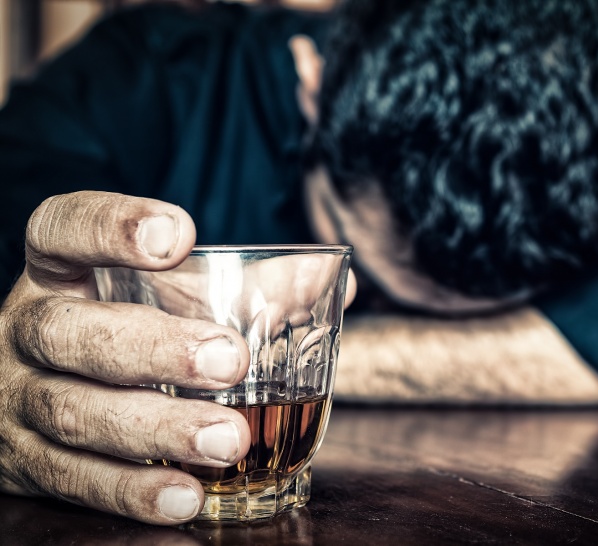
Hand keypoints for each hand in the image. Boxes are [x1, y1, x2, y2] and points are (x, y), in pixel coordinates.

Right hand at [0, 191, 253, 524]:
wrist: (44, 399)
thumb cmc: (128, 335)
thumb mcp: (171, 301)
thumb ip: (250, 288)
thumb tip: (335, 281)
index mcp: (60, 273)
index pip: (63, 227)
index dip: (110, 227)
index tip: (178, 236)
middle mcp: (29, 329)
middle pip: (71, 331)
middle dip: (154, 348)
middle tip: (228, 361)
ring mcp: (17, 399)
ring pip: (74, 412)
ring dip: (157, 429)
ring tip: (228, 440)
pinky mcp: (23, 463)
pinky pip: (73, 481)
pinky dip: (131, 491)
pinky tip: (187, 495)